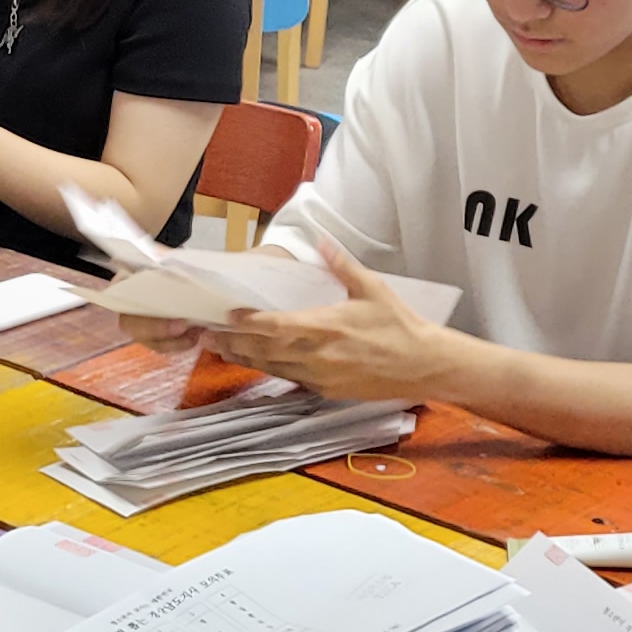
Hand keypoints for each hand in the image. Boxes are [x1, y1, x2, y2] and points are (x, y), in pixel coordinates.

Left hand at [225, 237, 455, 404]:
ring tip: (221, 348)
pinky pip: (291, 380)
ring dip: (246, 359)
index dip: (247, 324)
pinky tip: (258, 362)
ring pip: (274, 369)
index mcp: (326, 327)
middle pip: (265, 352)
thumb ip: (341, 265)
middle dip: (234, 343)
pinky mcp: (328, 392)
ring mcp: (322, 377)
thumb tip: (321, 240)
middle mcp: (319, 356)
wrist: (425, 365)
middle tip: (207, 335)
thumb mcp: (372, 288)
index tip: (226, 316)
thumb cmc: (400, 325)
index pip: (276, 327)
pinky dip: (272, 370)